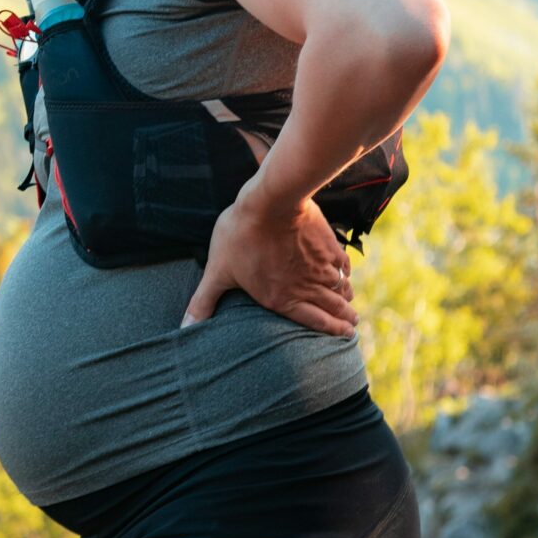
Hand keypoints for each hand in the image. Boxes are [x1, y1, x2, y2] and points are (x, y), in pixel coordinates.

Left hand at [181, 188, 356, 335]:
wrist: (272, 201)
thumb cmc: (241, 236)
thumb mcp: (218, 271)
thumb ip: (204, 301)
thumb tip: (184, 327)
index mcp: (282, 299)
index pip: (314, 321)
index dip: (331, 330)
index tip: (344, 336)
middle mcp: (307, 287)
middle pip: (332, 307)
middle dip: (344, 319)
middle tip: (352, 326)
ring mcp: (321, 265)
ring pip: (340, 287)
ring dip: (346, 297)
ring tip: (350, 303)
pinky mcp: (328, 244)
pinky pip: (342, 264)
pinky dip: (346, 272)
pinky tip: (346, 272)